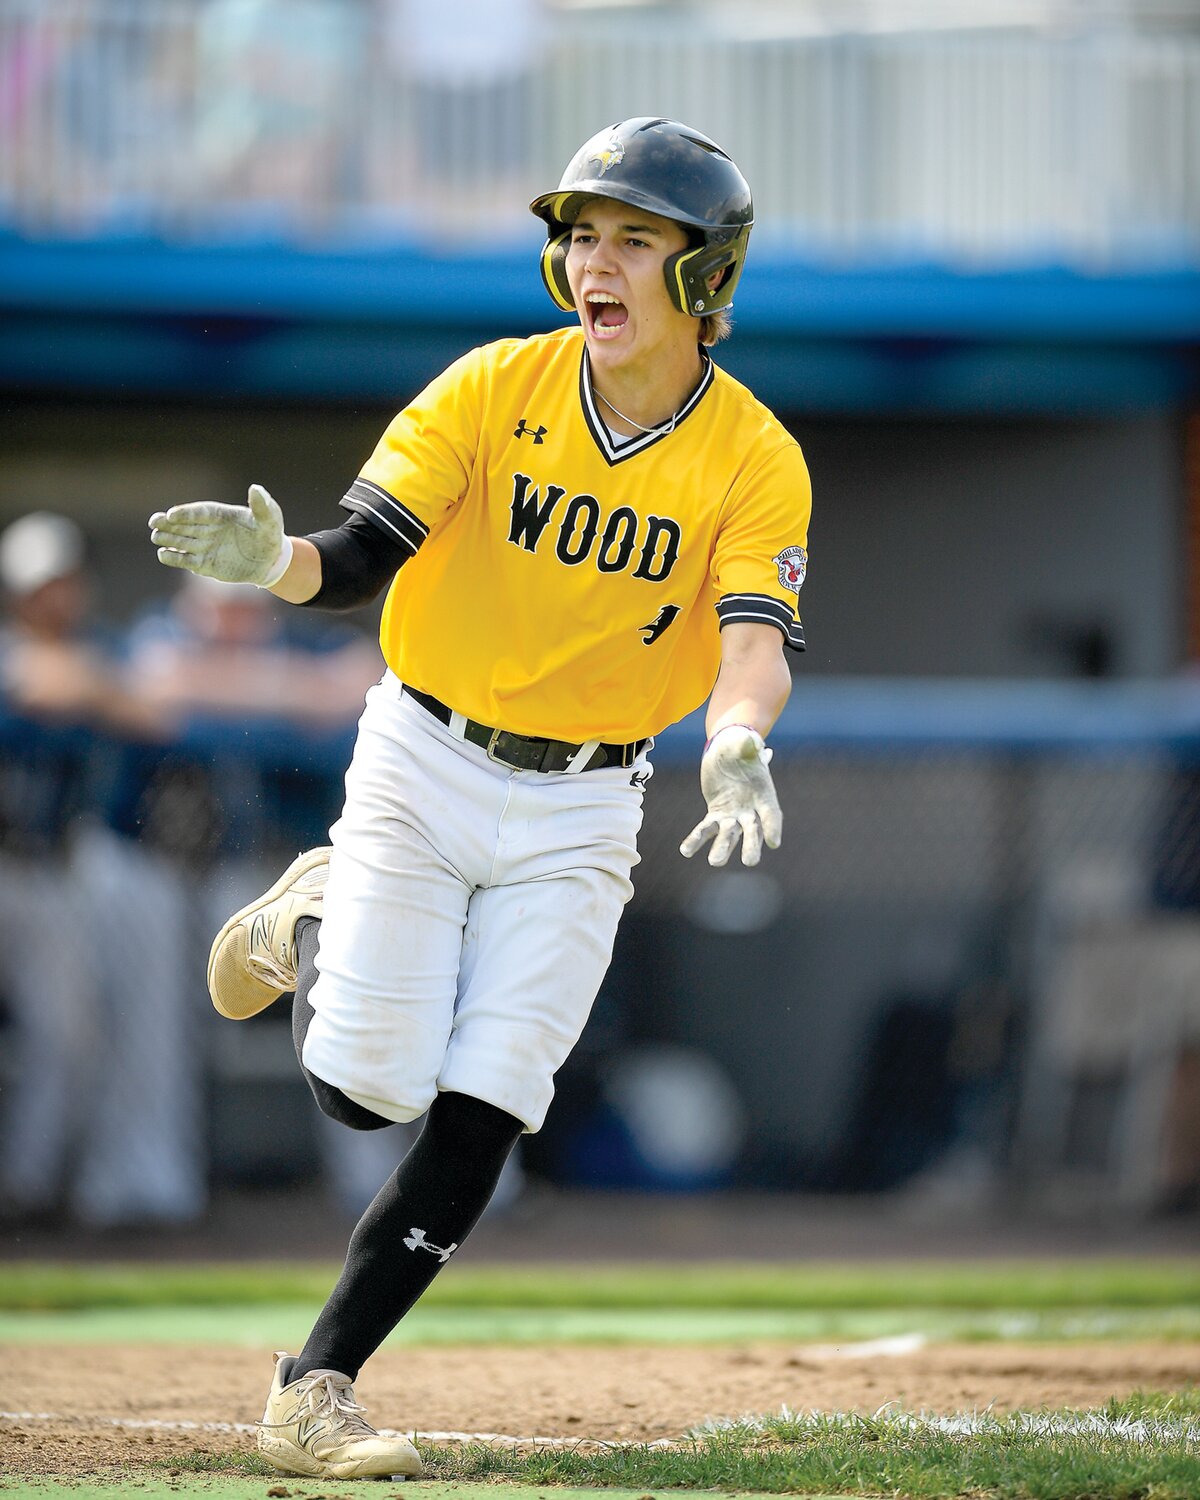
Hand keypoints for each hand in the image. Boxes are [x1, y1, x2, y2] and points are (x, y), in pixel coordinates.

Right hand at [149, 484, 291, 585]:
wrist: (270, 561)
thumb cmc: (269, 536)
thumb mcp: (270, 520)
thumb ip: (262, 506)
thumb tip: (256, 488)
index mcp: (221, 515)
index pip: (199, 512)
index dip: (186, 513)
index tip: (172, 514)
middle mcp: (209, 529)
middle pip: (184, 526)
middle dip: (168, 524)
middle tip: (154, 522)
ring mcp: (205, 547)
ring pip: (182, 542)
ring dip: (168, 539)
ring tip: (155, 536)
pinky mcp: (205, 564)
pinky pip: (186, 561)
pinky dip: (174, 558)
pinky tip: (162, 555)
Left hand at [679, 724, 781, 866]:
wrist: (726, 752)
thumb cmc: (739, 747)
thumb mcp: (742, 744)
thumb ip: (747, 746)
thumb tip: (749, 741)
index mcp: (764, 793)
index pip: (771, 813)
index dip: (772, 827)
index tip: (774, 842)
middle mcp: (751, 809)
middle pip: (753, 831)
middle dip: (751, 845)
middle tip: (750, 861)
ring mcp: (733, 815)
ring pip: (728, 835)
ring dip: (722, 848)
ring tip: (714, 862)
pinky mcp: (716, 815)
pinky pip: (706, 829)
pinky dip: (696, 839)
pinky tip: (686, 850)